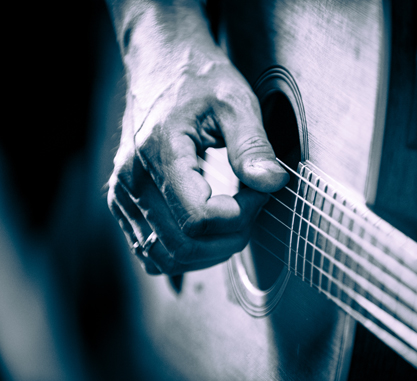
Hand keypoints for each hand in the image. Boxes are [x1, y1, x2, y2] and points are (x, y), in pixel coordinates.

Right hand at [106, 1, 288, 274]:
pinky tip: (205, 233)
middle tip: (249, 204)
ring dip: (208, 251)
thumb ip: (252, 145)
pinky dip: (183, 254)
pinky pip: (150, 253)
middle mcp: (132, 180)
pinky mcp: (123, 203)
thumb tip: (272, 182)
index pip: (200, 218)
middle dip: (230, 236)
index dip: (240, 216)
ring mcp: (123, 195)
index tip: (258, 192)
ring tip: (231, 218)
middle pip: (184, 244)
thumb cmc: (198, 81)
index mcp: (160, 152)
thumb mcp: (235, 101)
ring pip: (165, 257)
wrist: (161, 67)